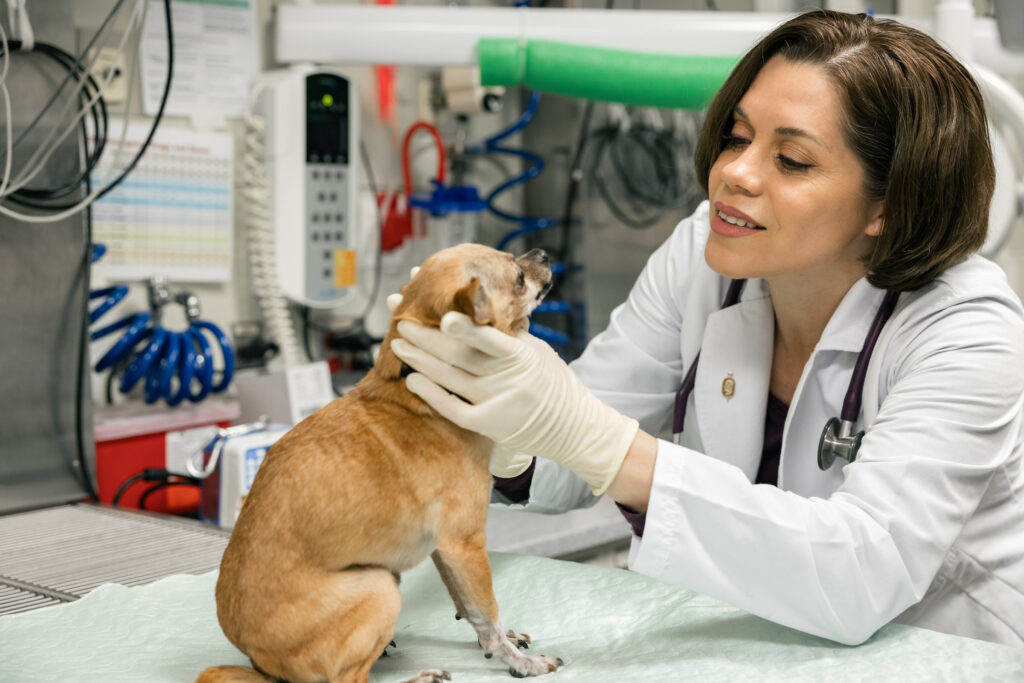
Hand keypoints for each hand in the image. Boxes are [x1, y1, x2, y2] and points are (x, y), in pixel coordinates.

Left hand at [390, 312, 638, 494]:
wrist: (574, 427)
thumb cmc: (552, 380)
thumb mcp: (538, 350)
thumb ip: (507, 333)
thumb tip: (472, 303)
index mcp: (522, 355)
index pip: (490, 339)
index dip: (466, 328)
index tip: (442, 314)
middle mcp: (508, 379)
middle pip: (460, 356)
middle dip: (426, 336)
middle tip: (401, 319)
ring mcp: (497, 404)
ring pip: (450, 379)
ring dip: (420, 360)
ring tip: (397, 343)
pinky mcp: (489, 426)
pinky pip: (452, 409)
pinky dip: (431, 394)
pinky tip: (412, 381)